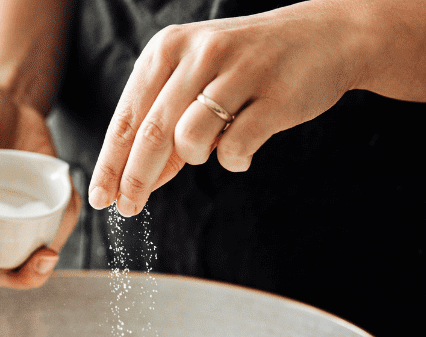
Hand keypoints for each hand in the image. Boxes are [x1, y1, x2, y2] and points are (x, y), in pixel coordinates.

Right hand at [0, 83, 80, 288]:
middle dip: (19, 278)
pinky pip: (57, 227)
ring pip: (30, 260)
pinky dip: (66, 223)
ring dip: (44, 265)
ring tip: (52, 248)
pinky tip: (70, 202)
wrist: (9, 100)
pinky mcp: (44, 209)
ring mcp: (17, 221)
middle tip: (39, 259)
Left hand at [86, 3, 365, 215]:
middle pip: (151, 134)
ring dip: (195, 158)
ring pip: (189, 140)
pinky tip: (243, 148)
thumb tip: (136, 181)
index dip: (110, 163)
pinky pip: (234, 149)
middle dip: (135, 179)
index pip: (128, 117)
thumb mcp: (197, 78)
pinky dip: (233, 160)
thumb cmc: (249, 64)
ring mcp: (238, 73)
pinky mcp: (273, 97)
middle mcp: (199, 54)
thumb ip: (166, 123)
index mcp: (168, 48)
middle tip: (128, 209)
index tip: (100, 198)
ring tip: (213, 146)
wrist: (325, 38)